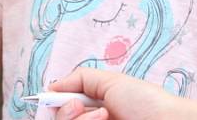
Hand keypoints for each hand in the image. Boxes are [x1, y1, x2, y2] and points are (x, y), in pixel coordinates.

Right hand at [51, 68, 177, 119]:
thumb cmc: (145, 101)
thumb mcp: (111, 82)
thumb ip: (80, 79)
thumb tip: (51, 87)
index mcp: (91, 108)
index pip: (59, 111)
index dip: (55, 107)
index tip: (60, 99)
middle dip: (66, 114)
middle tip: (82, 106)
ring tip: (105, 116)